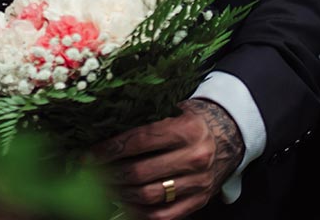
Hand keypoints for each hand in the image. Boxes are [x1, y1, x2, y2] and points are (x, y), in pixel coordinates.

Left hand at [92, 99, 243, 217]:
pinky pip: (164, 215)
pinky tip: (126, 204)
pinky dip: (140, 213)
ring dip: (121, 194)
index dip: (110, 149)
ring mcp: (198, 181)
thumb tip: (106, 132)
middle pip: (140, 172)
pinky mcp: (199, 200)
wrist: (230, 134)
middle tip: (93, 174)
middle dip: (110, 175)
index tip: (89, 155)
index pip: (139, 141)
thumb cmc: (195, 120)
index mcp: (187, 128)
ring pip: (149, 196)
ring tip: (106, 188)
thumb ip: (148, 122)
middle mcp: (194, 156)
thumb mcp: (177, 110)